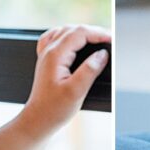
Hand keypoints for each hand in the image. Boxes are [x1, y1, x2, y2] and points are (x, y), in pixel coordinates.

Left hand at [19, 24, 109, 138]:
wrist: (37, 120)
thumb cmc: (54, 109)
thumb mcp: (76, 91)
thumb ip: (89, 70)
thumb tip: (102, 54)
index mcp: (55, 55)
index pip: (80, 33)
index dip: (99, 33)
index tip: (112, 39)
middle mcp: (48, 51)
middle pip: (73, 29)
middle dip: (93, 31)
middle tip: (109, 39)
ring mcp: (46, 55)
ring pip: (65, 32)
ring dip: (82, 32)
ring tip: (97, 38)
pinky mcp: (46, 62)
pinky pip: (55, 39)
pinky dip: (68, 35)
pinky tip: (74, 41)